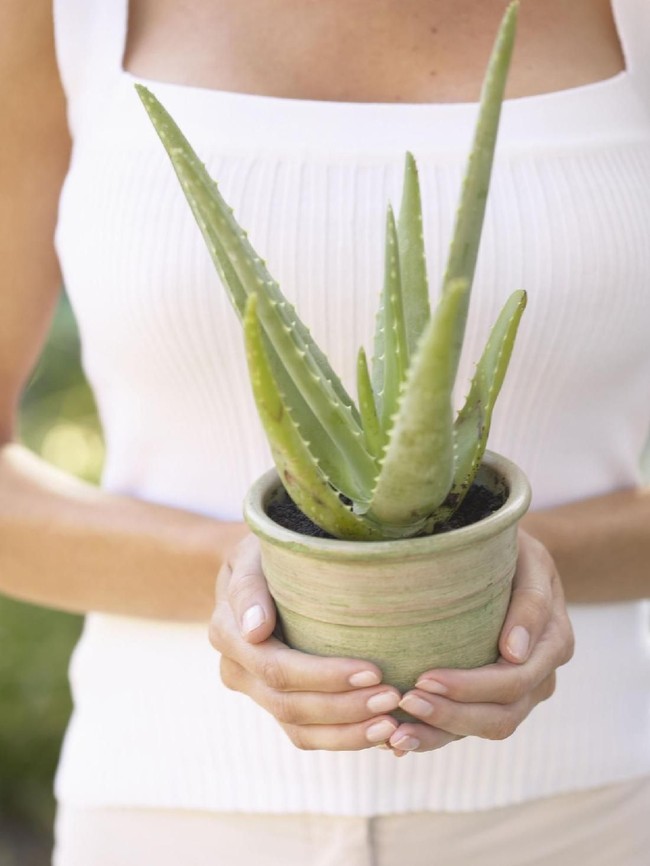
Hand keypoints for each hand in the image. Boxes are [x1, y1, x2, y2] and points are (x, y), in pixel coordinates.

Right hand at [209, 534, 403, 749]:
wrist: (261, 568)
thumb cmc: (265, 553)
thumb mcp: (253, 553)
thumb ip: (249, 587)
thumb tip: (255, 629)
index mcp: (228, 633)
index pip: (277, 667)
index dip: (325, 676)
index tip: (373, 670)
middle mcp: (236, 670)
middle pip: (289, 704)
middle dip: (344, 706)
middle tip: (393, 696)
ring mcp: (255, 692)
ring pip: (298, 728)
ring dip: (347, 730)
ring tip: (391, 723)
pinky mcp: (277, 704)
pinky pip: (305, 735)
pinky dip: (342, 739)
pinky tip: (379, 733)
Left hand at [387, 529, 574, 755]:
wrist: (512, 556)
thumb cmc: (516, 551)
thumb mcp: (530, 559)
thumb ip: (530, 602)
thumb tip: (516, 651)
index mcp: (552, 643)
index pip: (513, 680)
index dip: (470, 686)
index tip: (425, 677)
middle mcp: (539, 676)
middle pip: (501, 715)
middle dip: (451, 714)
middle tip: (406, 702)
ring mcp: (518, 693)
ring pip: (484, 728)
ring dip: (440, 734)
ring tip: (397, 734)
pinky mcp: (492, 698)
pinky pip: (468, 727)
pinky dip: (436, 736)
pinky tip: (400, 740)